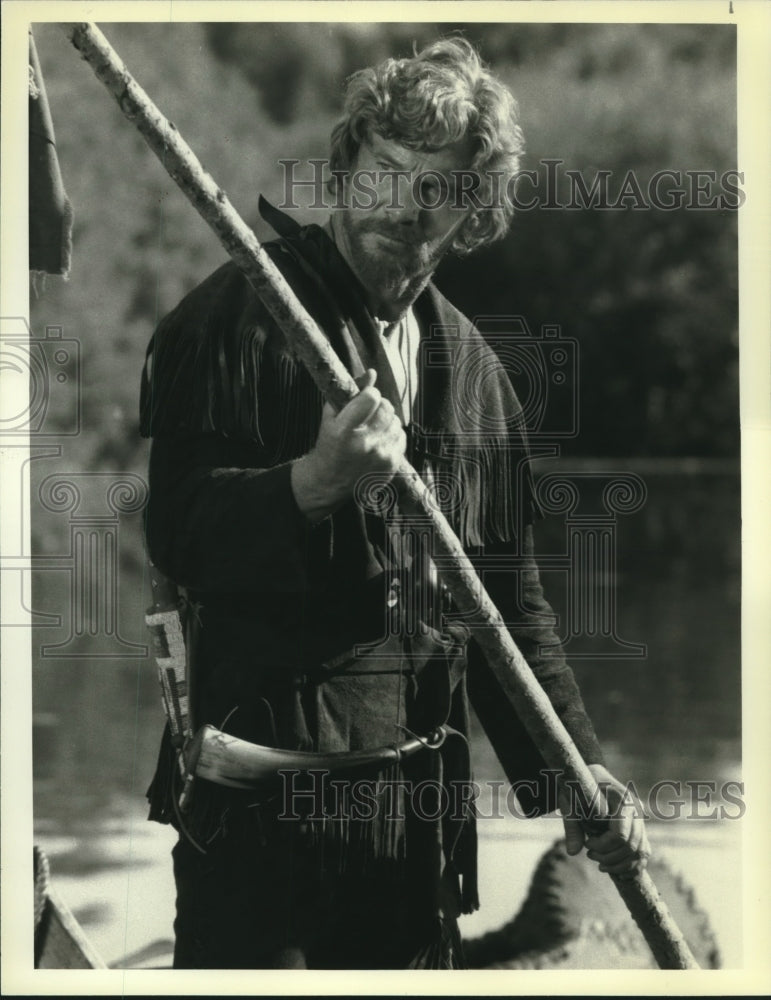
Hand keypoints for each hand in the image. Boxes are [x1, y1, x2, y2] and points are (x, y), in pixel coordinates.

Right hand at [291, 369, 405, 521]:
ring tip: (373, 428)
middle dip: (379, 405)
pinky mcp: (391, 464)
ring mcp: (380, 455)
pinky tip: (379, 439)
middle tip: (370, 412)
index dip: (369, 394)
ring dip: (386, 420)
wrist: (329, 482)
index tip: (364, 398)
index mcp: (344, 430)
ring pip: (396, 421)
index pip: (371, 398)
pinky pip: (401, 437)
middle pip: (386, 408)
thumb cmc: (328, 445)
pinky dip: (392, 434)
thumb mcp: (331, 417)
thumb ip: (351, 392)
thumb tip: (372, 373)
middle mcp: (364, 444)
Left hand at [560, 764, 649, 877]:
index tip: (586, 843)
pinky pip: (643, 853)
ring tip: (600, 864)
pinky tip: (613, 868)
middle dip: (609, 857)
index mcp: (623, 800)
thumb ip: (572, 826)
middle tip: (590, 854)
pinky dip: (630, 865)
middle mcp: (637, 810)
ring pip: (640, 853)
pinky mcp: (641, 829)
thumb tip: (572, 852)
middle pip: (632, 847)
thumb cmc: (579, 786)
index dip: (602, 846)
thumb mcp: (570, 802)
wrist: (590, 775)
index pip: (620, 835)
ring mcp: (641, 820)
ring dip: (620, 864)